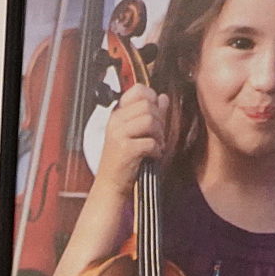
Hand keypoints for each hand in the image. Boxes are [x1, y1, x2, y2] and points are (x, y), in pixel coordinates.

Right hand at [92, 84, 170, 201]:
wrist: (111, 185)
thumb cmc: (123, 160)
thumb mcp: (135, 133)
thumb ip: (150, 114)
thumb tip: (163, 97)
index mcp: (117, 114)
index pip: (138, 90)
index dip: (152, 98)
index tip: (155, 113)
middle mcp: (116, 121)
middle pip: (148, 105)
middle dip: (159, 120)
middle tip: (157, 135)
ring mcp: (119, 135)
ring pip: (150, 120)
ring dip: (159, 134)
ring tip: (155, 145)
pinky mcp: (125, 149)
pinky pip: (150, 141)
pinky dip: (156, 150)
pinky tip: (152, 155)